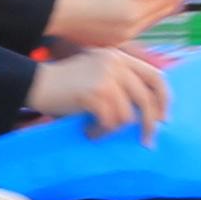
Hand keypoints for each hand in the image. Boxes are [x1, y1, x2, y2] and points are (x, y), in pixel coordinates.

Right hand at [24, 44, 173, 131]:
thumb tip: (149, 110)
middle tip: (147, 142)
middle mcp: (115, 64)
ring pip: (127, 116)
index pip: (156, 76)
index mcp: (119, 57)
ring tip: (97, 130)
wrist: (36, 83)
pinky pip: (110, 122)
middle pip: (146, 99)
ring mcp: (105, 78)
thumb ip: (121, 81)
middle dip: (150, 124)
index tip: (164, 118)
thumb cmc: (66, 84)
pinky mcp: (94, 93)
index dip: (164, 100)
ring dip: (113, 130)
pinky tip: (89, 131)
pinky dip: (100, 132)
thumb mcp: (97, 72)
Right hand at [46, 0, 196, 49]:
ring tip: (171, 2)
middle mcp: (132, 29)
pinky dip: (144, 19)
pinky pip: (136, 30)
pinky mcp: (113, 44)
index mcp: (133, 11)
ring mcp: (123, 39)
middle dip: (173, 1)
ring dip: (160, 11)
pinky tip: (147, 13)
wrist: (55, 13)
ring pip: (149, 23)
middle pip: (159, 13)